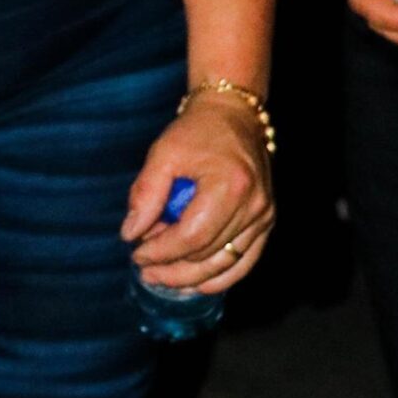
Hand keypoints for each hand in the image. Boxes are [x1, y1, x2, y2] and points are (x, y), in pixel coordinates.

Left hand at [121, 93, 274, 297]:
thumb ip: (146, 194)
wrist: (234, 114)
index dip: (161, 252)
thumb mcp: (163, 154)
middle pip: (208, 256)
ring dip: (192, 278)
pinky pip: (245, 261)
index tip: (136, 253)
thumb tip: (130, 233)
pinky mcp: (267, 220)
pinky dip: (220, 277)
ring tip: (163, 279)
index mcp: (229, 186)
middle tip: (145, 271)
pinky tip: (194, 282)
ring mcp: (264, 215)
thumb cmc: (197, 131)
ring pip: (226, 265)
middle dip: (172, 268)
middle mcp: (254, 205)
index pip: (191, 237)